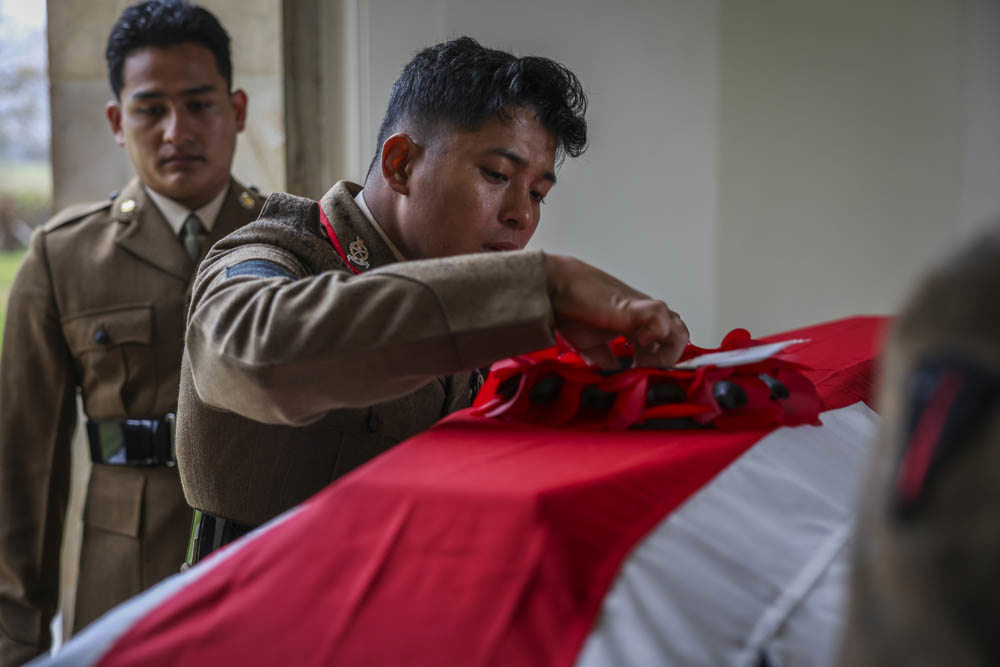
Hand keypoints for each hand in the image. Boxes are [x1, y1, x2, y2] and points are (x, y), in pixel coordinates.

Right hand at [543, 253, 688, 368]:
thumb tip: (617, 381)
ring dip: (665, 352)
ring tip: (642, 360)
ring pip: (678, 329)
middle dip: (665, 362)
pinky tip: (637, 341)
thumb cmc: (570, 310)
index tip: (639, 377)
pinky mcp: (635, 305)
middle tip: (642, 371)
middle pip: (678, 339)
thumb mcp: (592, 347)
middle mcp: (644, 318)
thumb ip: (607, 362)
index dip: (657, 365)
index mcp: (636, 326)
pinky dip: (656, 333)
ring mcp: (642, 310)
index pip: (665, 347)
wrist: (556, 287)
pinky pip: (662, 316)